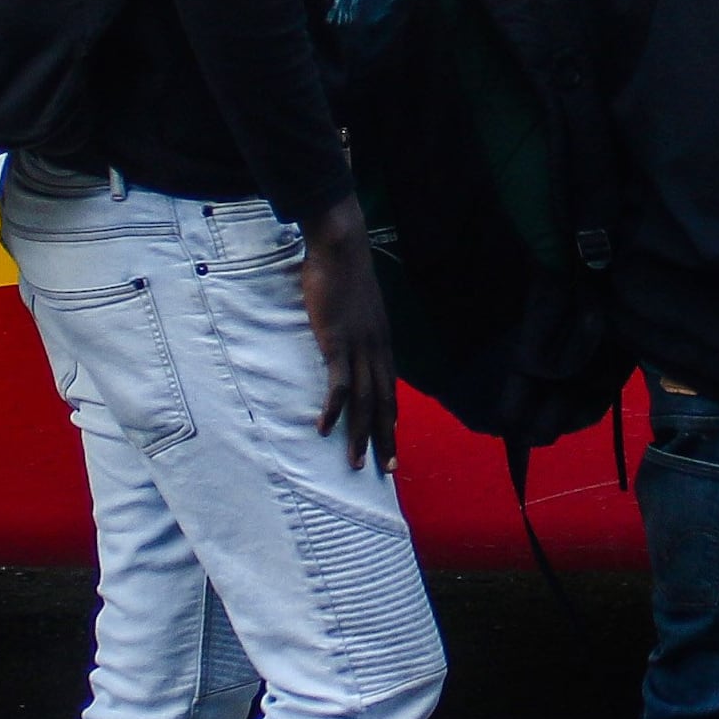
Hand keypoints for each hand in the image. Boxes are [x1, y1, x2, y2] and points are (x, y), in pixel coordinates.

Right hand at [300, 193, 398, 473]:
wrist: (341, 248)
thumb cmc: (345, 273)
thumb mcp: (359, 307)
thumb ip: (359, 326)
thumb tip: (351, 337)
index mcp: (383, 343)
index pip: (391, 390)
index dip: (392, 419)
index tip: (393, 443)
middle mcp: (377, 350)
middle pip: (384, 403)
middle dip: (386, 439)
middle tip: (387, 470)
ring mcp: (359, 348)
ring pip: (366, 402)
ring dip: (361, 436)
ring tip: (357, 463)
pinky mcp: (338, 343)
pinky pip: (339, 385)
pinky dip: (334, 410)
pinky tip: (325, 429)